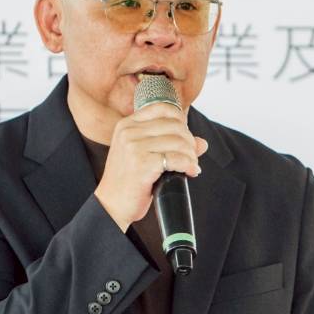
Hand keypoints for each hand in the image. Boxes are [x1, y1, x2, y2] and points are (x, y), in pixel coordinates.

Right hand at [93, 105, 207, 231]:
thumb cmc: (128, 181)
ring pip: (179, 141)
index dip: (181, 121)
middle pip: (176, 125)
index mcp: (127, 125)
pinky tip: (190, 172)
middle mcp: (129, 132)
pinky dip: (189, 165)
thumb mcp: (145, 156)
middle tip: (191, 157)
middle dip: (190, 142)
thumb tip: (203, 143)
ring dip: (191, 155)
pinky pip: (177, 158)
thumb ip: (171, 144)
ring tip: (190, 166)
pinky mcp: (143, 163)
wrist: (111, 205)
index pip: (163, 108)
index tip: (185, 137)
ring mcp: (134, 147)